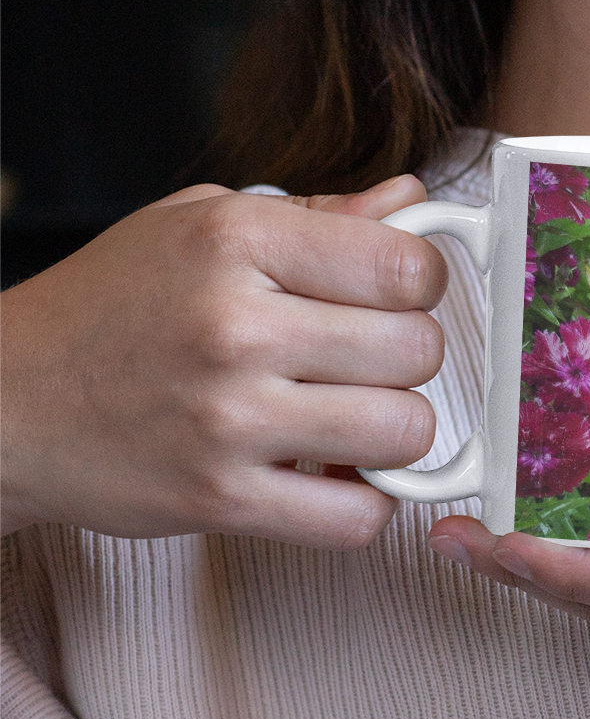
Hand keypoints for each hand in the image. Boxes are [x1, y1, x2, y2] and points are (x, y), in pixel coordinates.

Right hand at [0, 175, 448, 548]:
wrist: (6, 403)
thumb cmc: (109, 305)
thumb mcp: (198, 224)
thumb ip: (316, 216)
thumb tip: (413, 200)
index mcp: (236, 240)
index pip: (404, 264)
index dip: (419, 284)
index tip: (393, 296)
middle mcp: (235, 326)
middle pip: (417, 349)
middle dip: (406, 358)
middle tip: (363, 361)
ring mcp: (229, 419)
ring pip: (404, 432)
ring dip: (392, 432)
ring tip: (348, 417)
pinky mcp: (220, 501)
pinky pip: (356, 518)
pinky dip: (362, 505)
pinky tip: (329, 476)